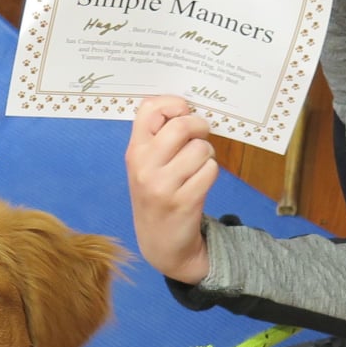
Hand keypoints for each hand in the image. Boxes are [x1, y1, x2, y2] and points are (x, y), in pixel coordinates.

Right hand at [126, 96, 218, 283]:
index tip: (184, 112)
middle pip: (181, 126)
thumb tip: (187, 108)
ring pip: (200, 149)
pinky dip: (211, 173)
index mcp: (134, 151)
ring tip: (198, 165)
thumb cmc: (158, 194)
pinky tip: (200, 182)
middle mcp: (144, 166)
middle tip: (201, 135)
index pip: (149, 109)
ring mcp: (162, 185)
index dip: (173, 104)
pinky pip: (210, 171)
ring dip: (207, 154)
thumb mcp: (146, 165)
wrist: (160, 243)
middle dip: (199, 126)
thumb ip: (159, 137)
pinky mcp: (183, 201)